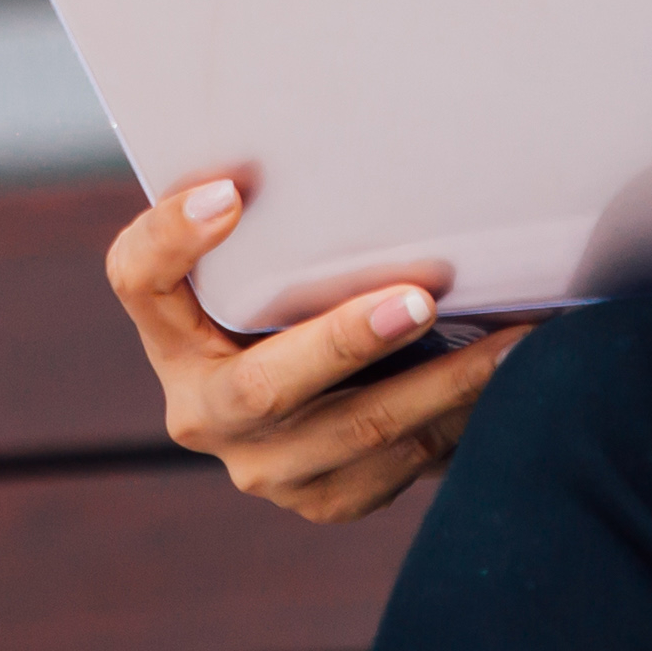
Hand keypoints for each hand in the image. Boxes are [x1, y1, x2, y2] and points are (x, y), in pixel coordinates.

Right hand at [106, 177, 525, 523]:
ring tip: (512, 343)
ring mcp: (264, 468)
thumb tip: (346, 150)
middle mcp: (202, 410)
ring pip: (358, 432)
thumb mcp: (267, 263)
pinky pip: (399, 465)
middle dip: (346, 343)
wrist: (317, 408)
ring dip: (444, 385)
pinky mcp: (326, 500)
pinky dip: (459, 420)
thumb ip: (279, 224)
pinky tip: (508, 383)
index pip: (139, 276)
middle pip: (263, 385)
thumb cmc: (293, 296)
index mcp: (169, 332)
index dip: (172, 239)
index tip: (229, 195)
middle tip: (417, 300)